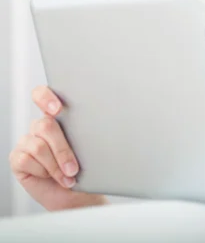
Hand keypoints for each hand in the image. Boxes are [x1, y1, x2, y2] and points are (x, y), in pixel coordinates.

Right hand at [8, 86, 106, 210]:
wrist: (79, 194)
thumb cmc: (88, 169)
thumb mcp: (92, 148)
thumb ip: (87, 133)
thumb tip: (101, 124)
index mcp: (58, 117)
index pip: (43, 95)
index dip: (45, 97)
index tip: (57, 109)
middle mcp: (40, 127)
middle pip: (45, 126)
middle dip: (62, 149)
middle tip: (74, 168)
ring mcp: (27, 142)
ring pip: (38, 146)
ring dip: (56, 165)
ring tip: (69, 177)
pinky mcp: (18, 158)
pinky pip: (26, 160)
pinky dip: (44, 172)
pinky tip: (53, 178)